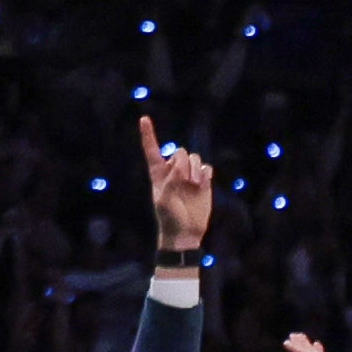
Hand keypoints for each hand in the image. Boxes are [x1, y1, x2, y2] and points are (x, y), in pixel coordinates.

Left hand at [140, 113, 214, 258]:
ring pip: (194, 158)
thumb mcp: (164, 201)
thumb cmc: (169, 217)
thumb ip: (171, 181)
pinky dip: (206, 174)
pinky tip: (203, 185)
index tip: (144, 119)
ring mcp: (189, 175)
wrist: (185, 232)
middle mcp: (173, 171)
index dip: (149, 135)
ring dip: (195, 170)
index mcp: (158, 174)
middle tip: (187, 181)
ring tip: (195, 185)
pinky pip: (206, 167)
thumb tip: (181, 165)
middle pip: (180, 152)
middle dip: (185, 164)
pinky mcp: (203, 181)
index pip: (152, 150)